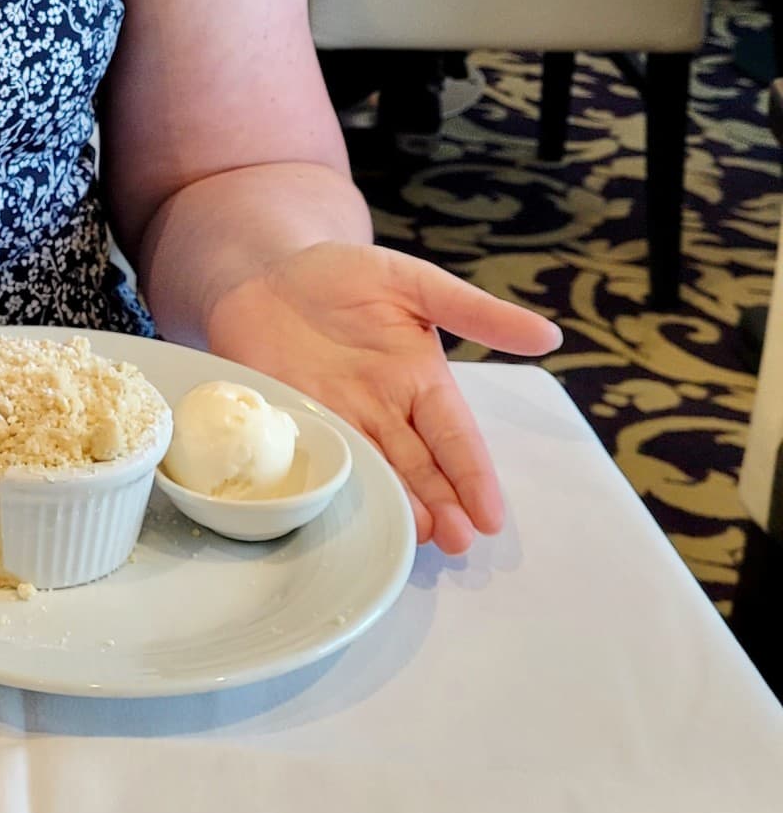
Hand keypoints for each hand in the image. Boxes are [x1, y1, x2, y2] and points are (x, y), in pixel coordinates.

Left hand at [203, 242, 559, 554]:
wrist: (264, 271)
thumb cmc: (344, 273)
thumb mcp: (413, 281)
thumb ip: (474, 311)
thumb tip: (548, 335)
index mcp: (419, 381)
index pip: (454, 437)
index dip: (473, 475)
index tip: (490, 516)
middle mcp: (383, 411)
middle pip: (419, 467)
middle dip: (441, 506)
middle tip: (456, 541)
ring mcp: (337, 420)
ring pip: (375, 473)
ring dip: (397, 506)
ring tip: (417, 536)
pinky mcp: (292, 423)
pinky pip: (318, 458)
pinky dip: (334, 485)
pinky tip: (348, 511)